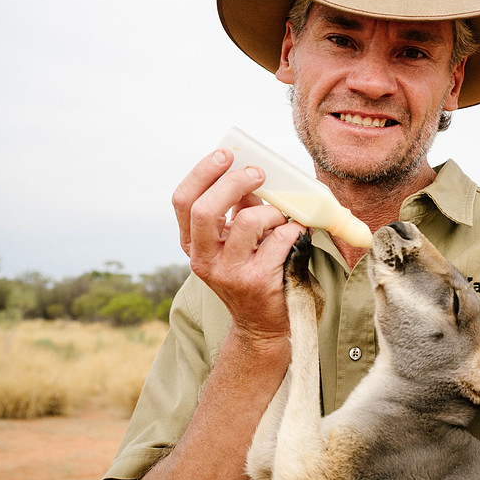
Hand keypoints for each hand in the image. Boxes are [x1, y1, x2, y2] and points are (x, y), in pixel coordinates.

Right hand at [172, 148, 304, 341]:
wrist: (264, 325)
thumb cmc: (253, 272)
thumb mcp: (235, 241)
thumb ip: (238, 209)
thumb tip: (251, 173)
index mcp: (193, 243)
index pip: (183, 201)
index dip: (202, 173)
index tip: (225, 155)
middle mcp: (203, 259)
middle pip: (205, 209)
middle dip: (234, 182)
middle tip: (258, 173)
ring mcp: (228, 273)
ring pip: (248, 221)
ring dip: (273, 211)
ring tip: (282, 218)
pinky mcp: (257, 281)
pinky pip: (280, 239)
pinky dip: (293, 229)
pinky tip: (296, 235)